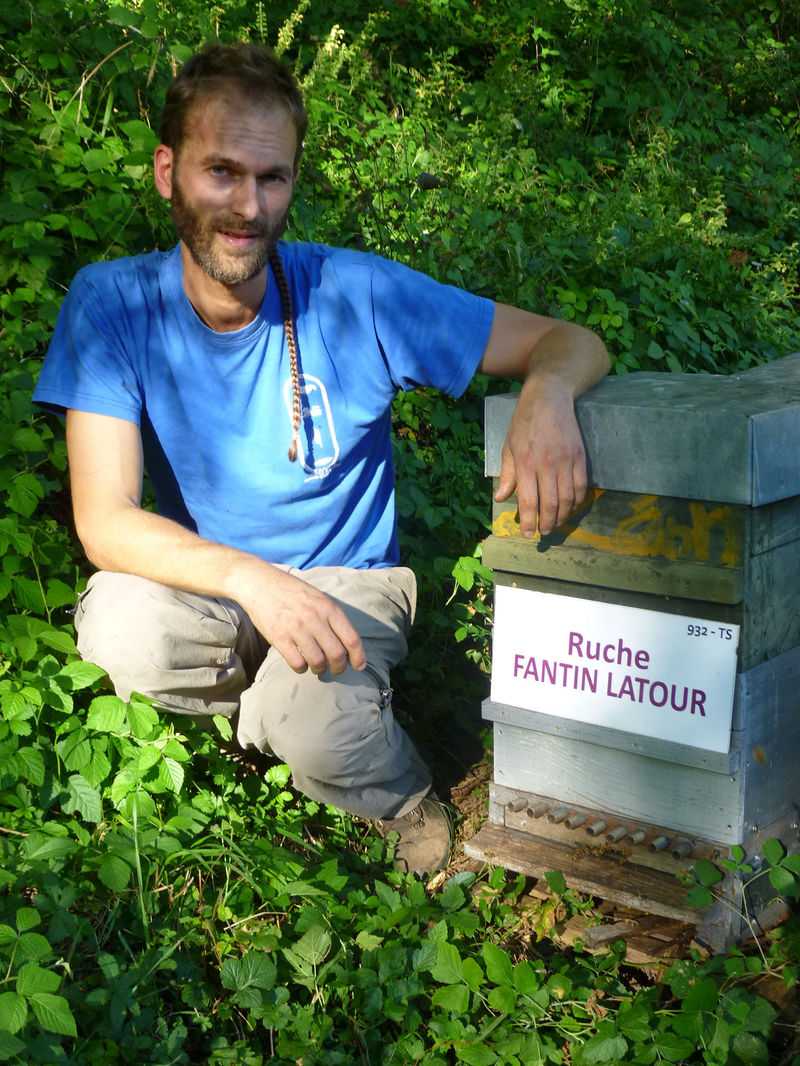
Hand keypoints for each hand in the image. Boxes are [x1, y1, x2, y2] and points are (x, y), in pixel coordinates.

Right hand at [237, 564, 365, 675]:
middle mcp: (315, 618)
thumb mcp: (317, 597)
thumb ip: (331, 616)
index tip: (359, 666)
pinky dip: (302, 668)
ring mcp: (296, 628)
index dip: (358, 657)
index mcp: (328, 607)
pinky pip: (297, 663)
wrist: (260, 582)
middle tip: (336, 669)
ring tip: (317, 667)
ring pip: (318, 662)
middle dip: (339, 667)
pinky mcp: (279, 637)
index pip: (352, 638)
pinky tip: (301, 663)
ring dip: (320, 669)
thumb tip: (346, 643)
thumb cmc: (291, 590)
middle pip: (337, 654)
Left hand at [494, 375, 587, 536]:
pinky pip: (581, 486)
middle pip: (550, 504)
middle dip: (547, 524)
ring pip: (568, 498)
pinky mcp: (580, 456)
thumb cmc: (524, 421)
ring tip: (555, 523)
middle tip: (543, 532)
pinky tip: (570, 507)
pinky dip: (577, 501)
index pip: (528, 501)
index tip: (528, 534)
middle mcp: (546, 464)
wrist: (549, 397)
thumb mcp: (508, 446)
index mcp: (525, 463)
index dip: (528, 522)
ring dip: (562, 516)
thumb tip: (500, 498)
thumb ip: (507, 474)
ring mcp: (566, 460)